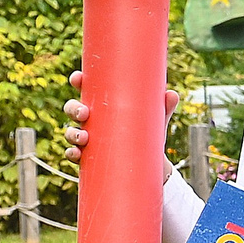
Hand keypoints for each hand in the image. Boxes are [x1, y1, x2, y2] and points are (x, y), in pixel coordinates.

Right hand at [63, 69, 180, 175]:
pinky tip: (76, 154)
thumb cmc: (146, 134)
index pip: (86, 89)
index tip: (77, 78)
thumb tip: (172, 95)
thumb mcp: (154, 121)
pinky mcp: (88, 157)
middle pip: (73, 109)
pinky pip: (73, 154)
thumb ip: (162, 108)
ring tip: (83, 138)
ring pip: (71, 132)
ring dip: (72, 133)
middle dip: (74, 109)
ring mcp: (87, 138)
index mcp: (104, 105)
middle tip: (84, 113)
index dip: (78, 81)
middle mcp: (91, 120)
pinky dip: (71, 153)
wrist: (148, 164)